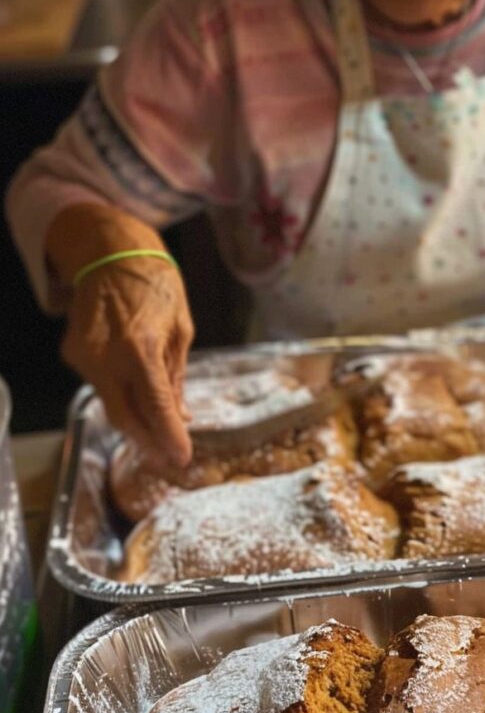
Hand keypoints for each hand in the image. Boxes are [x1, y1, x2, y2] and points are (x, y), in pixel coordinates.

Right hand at [61, 257, 194, 467]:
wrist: (109, 252)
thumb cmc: (155, 284)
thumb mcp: (180, 328)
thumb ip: (176, 376)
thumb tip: (181, 415)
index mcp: (140, 348)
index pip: (155, 406)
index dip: (169, 437)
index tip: (182, 458)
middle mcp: (106, 356)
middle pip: (125, 417)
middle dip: (149, 443)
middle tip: (168, 460)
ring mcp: (84, 356)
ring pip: (111, 403)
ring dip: (136, 422)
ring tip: (159, 435)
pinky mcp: (73, 353)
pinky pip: (101, 385)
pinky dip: (121, 396)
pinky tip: (137, 399)